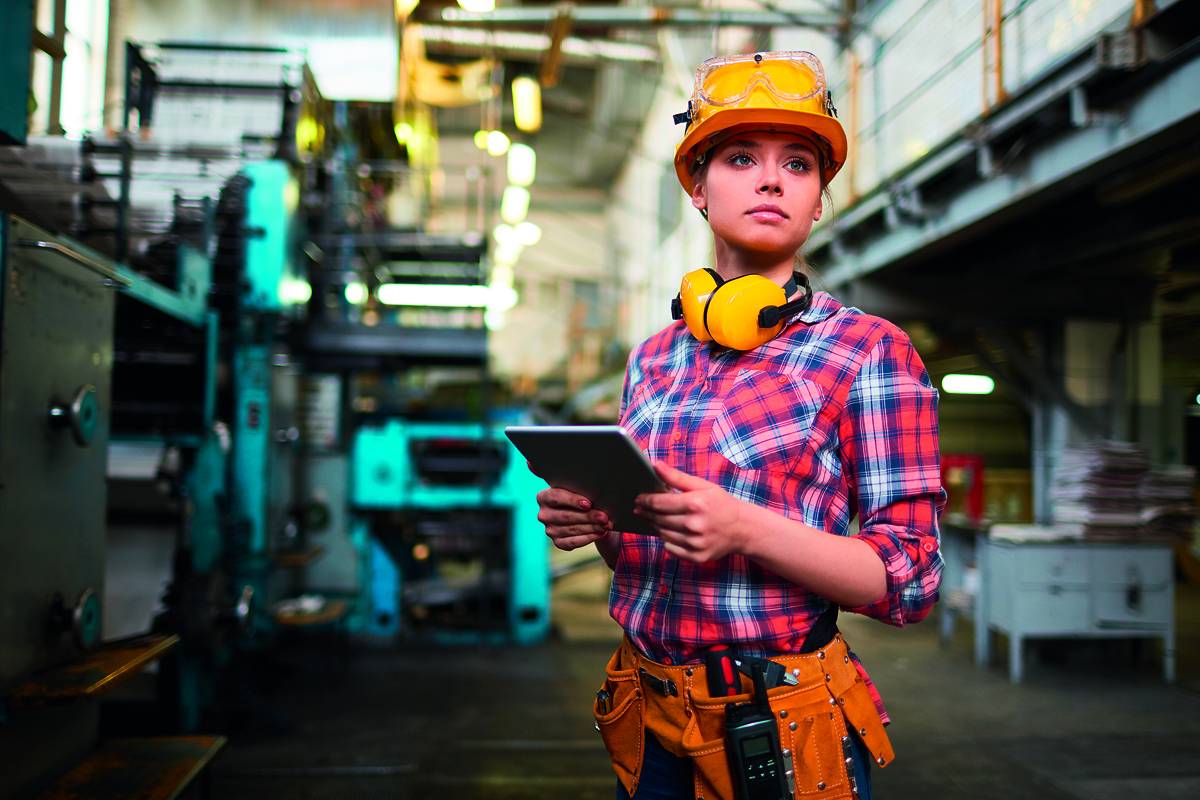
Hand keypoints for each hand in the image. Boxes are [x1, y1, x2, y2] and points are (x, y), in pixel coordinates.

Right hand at [536, 487, 613, 550]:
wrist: (581, 512)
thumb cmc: (580, 497)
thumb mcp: (578, 490)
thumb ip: (581, 490)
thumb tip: (597, 495)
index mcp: (544, 497)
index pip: (556, 497)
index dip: (572, 500)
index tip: (588, 504)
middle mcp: (544, 515)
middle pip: (566, 516)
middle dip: (587, 516)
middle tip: (604, 517)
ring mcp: (550, 530)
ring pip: (572, 530)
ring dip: (591, 528)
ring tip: (606, 525)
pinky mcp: (558, 542)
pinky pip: (573, 542)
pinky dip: (589, 538)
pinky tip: (600, 533)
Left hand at [634, 463, 753, 562]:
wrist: (742, 528)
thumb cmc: (720, 503)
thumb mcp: (702, 485)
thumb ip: (676, 477)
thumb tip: (655, 465)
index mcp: (695, 504)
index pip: (659, 503)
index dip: (645, 501)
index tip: (638, 499)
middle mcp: (695, 525)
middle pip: (659, 519)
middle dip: (647, 513)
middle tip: (640, 509)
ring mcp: (696, 543)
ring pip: (663, 535)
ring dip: (656, 526)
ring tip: (654, 519)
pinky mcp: (697, 557)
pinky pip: (671, 549)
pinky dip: (667, 541)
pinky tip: (669, 532)